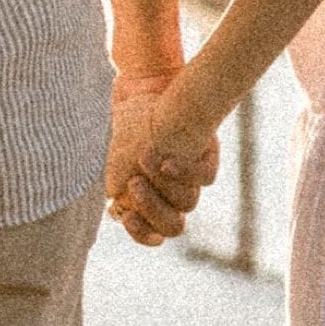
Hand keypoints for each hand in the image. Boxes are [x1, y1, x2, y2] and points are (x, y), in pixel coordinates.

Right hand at [107, 81, 218, 246]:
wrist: (147, 92)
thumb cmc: (129, 126)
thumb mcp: (117, 157)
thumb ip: (119, 185)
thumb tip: (117, 207)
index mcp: (150, 200)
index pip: (153, 233)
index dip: (142, 233)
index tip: (127, 216)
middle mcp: (173, 194)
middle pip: (174, 225)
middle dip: (152, 210)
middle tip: (134, 184)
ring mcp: (191, 179)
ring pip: (188, 203)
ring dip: (162, 186)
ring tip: (144, 158)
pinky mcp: (207, 158)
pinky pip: (205, 179)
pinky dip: (185, 174)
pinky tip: (167, 161)